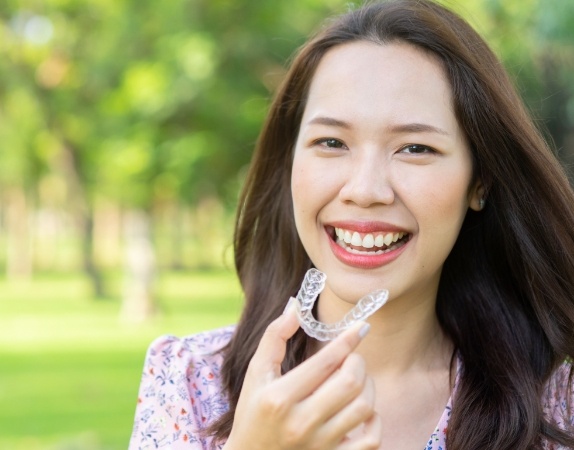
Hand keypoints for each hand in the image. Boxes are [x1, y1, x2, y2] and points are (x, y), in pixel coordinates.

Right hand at [224, 303, 381, 449]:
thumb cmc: (253, 412)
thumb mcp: (256, 373)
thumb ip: (274, 337)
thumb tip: (295, 307)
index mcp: (279, 398)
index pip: (324, 362)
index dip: (347, 340)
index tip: (362, 326)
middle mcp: (300, 423)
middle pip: (350, 383)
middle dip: (357, 362)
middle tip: (351, 358)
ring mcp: (319, 445)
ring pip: (363, 408)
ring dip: (368, 387)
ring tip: (356, 380)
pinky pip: (370, 441)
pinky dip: (374, 421)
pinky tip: (364, 411)